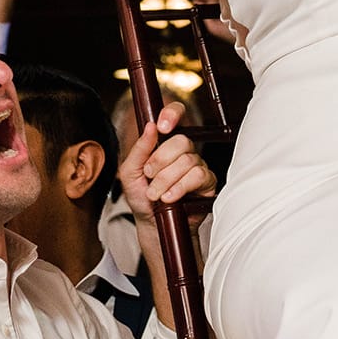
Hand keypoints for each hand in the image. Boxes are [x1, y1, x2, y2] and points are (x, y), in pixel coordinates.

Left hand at [119, 100, 216, 230]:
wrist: (152, 224)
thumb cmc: (141, 197)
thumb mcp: (130, 172)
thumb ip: (139, 149)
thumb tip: (150, 126)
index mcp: (165, 143)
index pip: (176, 115)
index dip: (173, 114)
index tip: (162, 126)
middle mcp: (183, 151)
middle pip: (181, 141)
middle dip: (160, 160)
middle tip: (149, 175)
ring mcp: (197, 166)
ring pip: (187, 161)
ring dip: (166, 180)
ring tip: (156, 194)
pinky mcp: (207, 183)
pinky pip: (198, 176)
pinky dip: (179, 187)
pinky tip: (170, 197)